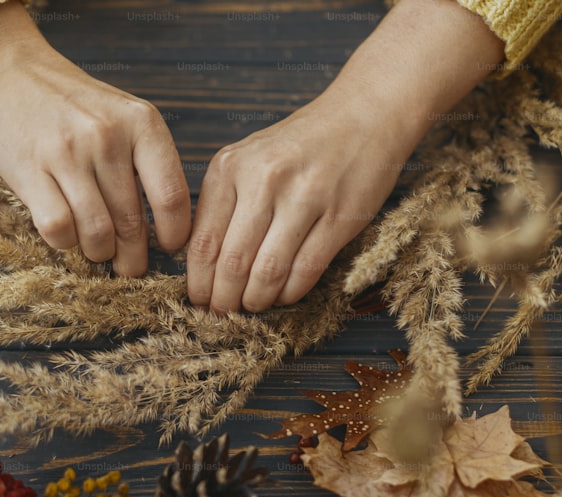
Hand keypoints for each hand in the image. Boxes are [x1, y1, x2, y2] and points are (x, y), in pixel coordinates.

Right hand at [0, 3, 190, 275]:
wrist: (11, 75)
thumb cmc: (76, 107)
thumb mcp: (125, 118)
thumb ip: (149, 164)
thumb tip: (167, 231)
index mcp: (141, 123)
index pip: (171, 196)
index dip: (174, 234)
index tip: (168, 248)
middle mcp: (106, 136)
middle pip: (132, 223)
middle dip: (133, 256)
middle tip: (130, 264)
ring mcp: (67, 153)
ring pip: (96, 233)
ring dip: (99, 253)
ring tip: (99, 250)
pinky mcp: (31, 171)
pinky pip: (58, 230)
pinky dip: (65, 243)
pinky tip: (68, 235)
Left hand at [186, 0, 504, 311]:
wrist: (363, 115)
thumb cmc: (300, 145)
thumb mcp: (248, 160)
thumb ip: (223, 203)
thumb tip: (200, 265)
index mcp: (230, 168)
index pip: (203, 242)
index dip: (198, 283)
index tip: (199, 301)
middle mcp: (263, 181)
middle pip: (231, 263)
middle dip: (224, 300)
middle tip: (223, 315)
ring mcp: (303, 198)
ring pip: (267, 271)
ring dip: (257, 300)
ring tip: (253, 307)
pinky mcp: (339, 217)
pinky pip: (305, 270)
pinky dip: (290, 292)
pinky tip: (284, 295)